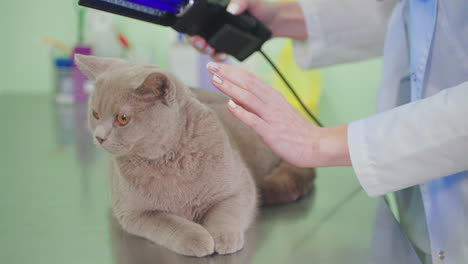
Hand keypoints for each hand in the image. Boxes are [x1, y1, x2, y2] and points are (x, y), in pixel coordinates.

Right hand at [189, 0, 306, 61]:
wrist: (274, 21)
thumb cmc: (261, 6)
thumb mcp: (251, 0)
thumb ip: (241, 2)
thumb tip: (231, 9)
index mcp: (216, 11)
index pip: (196, 21)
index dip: (192, 29)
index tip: (197, 36)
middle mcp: (215, 24)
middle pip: (197, 35)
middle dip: (197, 43)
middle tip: (204, 46)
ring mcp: (221, 36)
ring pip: (207, 46)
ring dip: (207, 52)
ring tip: (216, 53)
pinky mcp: (229, 46)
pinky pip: (219, 53)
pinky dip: (219, 56)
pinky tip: (223, 56)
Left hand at [206, 62, 350, 167]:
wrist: (316, 146)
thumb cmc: (294, 131)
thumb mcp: (274, 112)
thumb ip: (255, 105)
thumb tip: (234, 96)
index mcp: (272, 96)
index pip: (249, 79)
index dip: (232, 71)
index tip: (215, 66)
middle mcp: (271, 102)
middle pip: (247, 83)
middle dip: (227, 74)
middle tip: (210, 66)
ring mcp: (271, 116)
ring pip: (249, 98)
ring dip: (231, 88)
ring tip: (215, 80)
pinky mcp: (272, 132)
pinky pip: (255, 120)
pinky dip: (242, 111)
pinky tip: (230, 105)